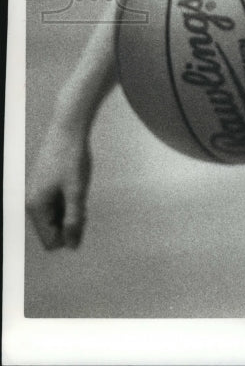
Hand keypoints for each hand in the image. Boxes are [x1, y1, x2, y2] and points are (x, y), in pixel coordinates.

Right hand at [26, 123, 91, 250]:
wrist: (68, 128)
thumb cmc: (72, 158)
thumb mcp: (77, 191)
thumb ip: (75, 220)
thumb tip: (72, 246)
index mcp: (36, 207)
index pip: (51, 242)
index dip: (70, 236)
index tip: (82, 215)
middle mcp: (32, 203)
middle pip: (53, 230)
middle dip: (70, 223)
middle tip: (82, 202)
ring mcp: (37, 193)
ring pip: (55, 217)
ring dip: (70, 211)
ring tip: (79, 191)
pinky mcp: (44, 185)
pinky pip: (56, 205)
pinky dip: (67, 201)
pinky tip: (76, 187)